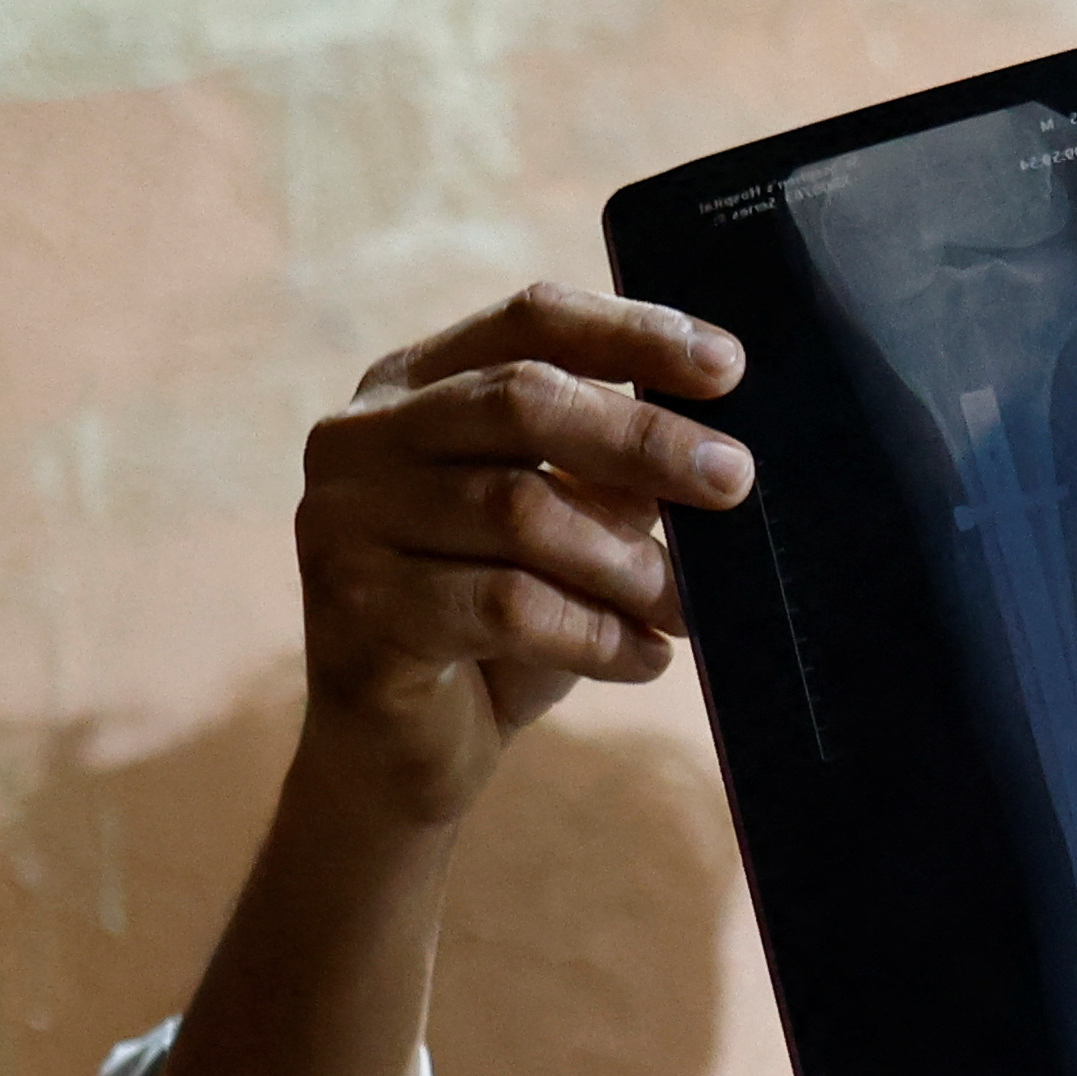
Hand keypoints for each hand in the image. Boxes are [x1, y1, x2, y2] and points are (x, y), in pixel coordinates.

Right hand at [296, 285, 754, 823]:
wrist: (400, 754)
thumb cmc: (492, 625)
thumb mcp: (563, 530)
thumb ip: (612, 473)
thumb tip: (717, 448)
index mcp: (411, 384)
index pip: (529, 320)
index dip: (631, 333)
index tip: (728, 367)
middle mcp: (361, 436)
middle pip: (522, 400)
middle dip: (643, 439)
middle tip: (734, 480)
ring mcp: (342, 518)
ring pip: (518, 511)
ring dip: (628, 563)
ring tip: (688, 608)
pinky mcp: (356, 608)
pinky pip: (505, 606)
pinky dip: (594, 633)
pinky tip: (643, 658)